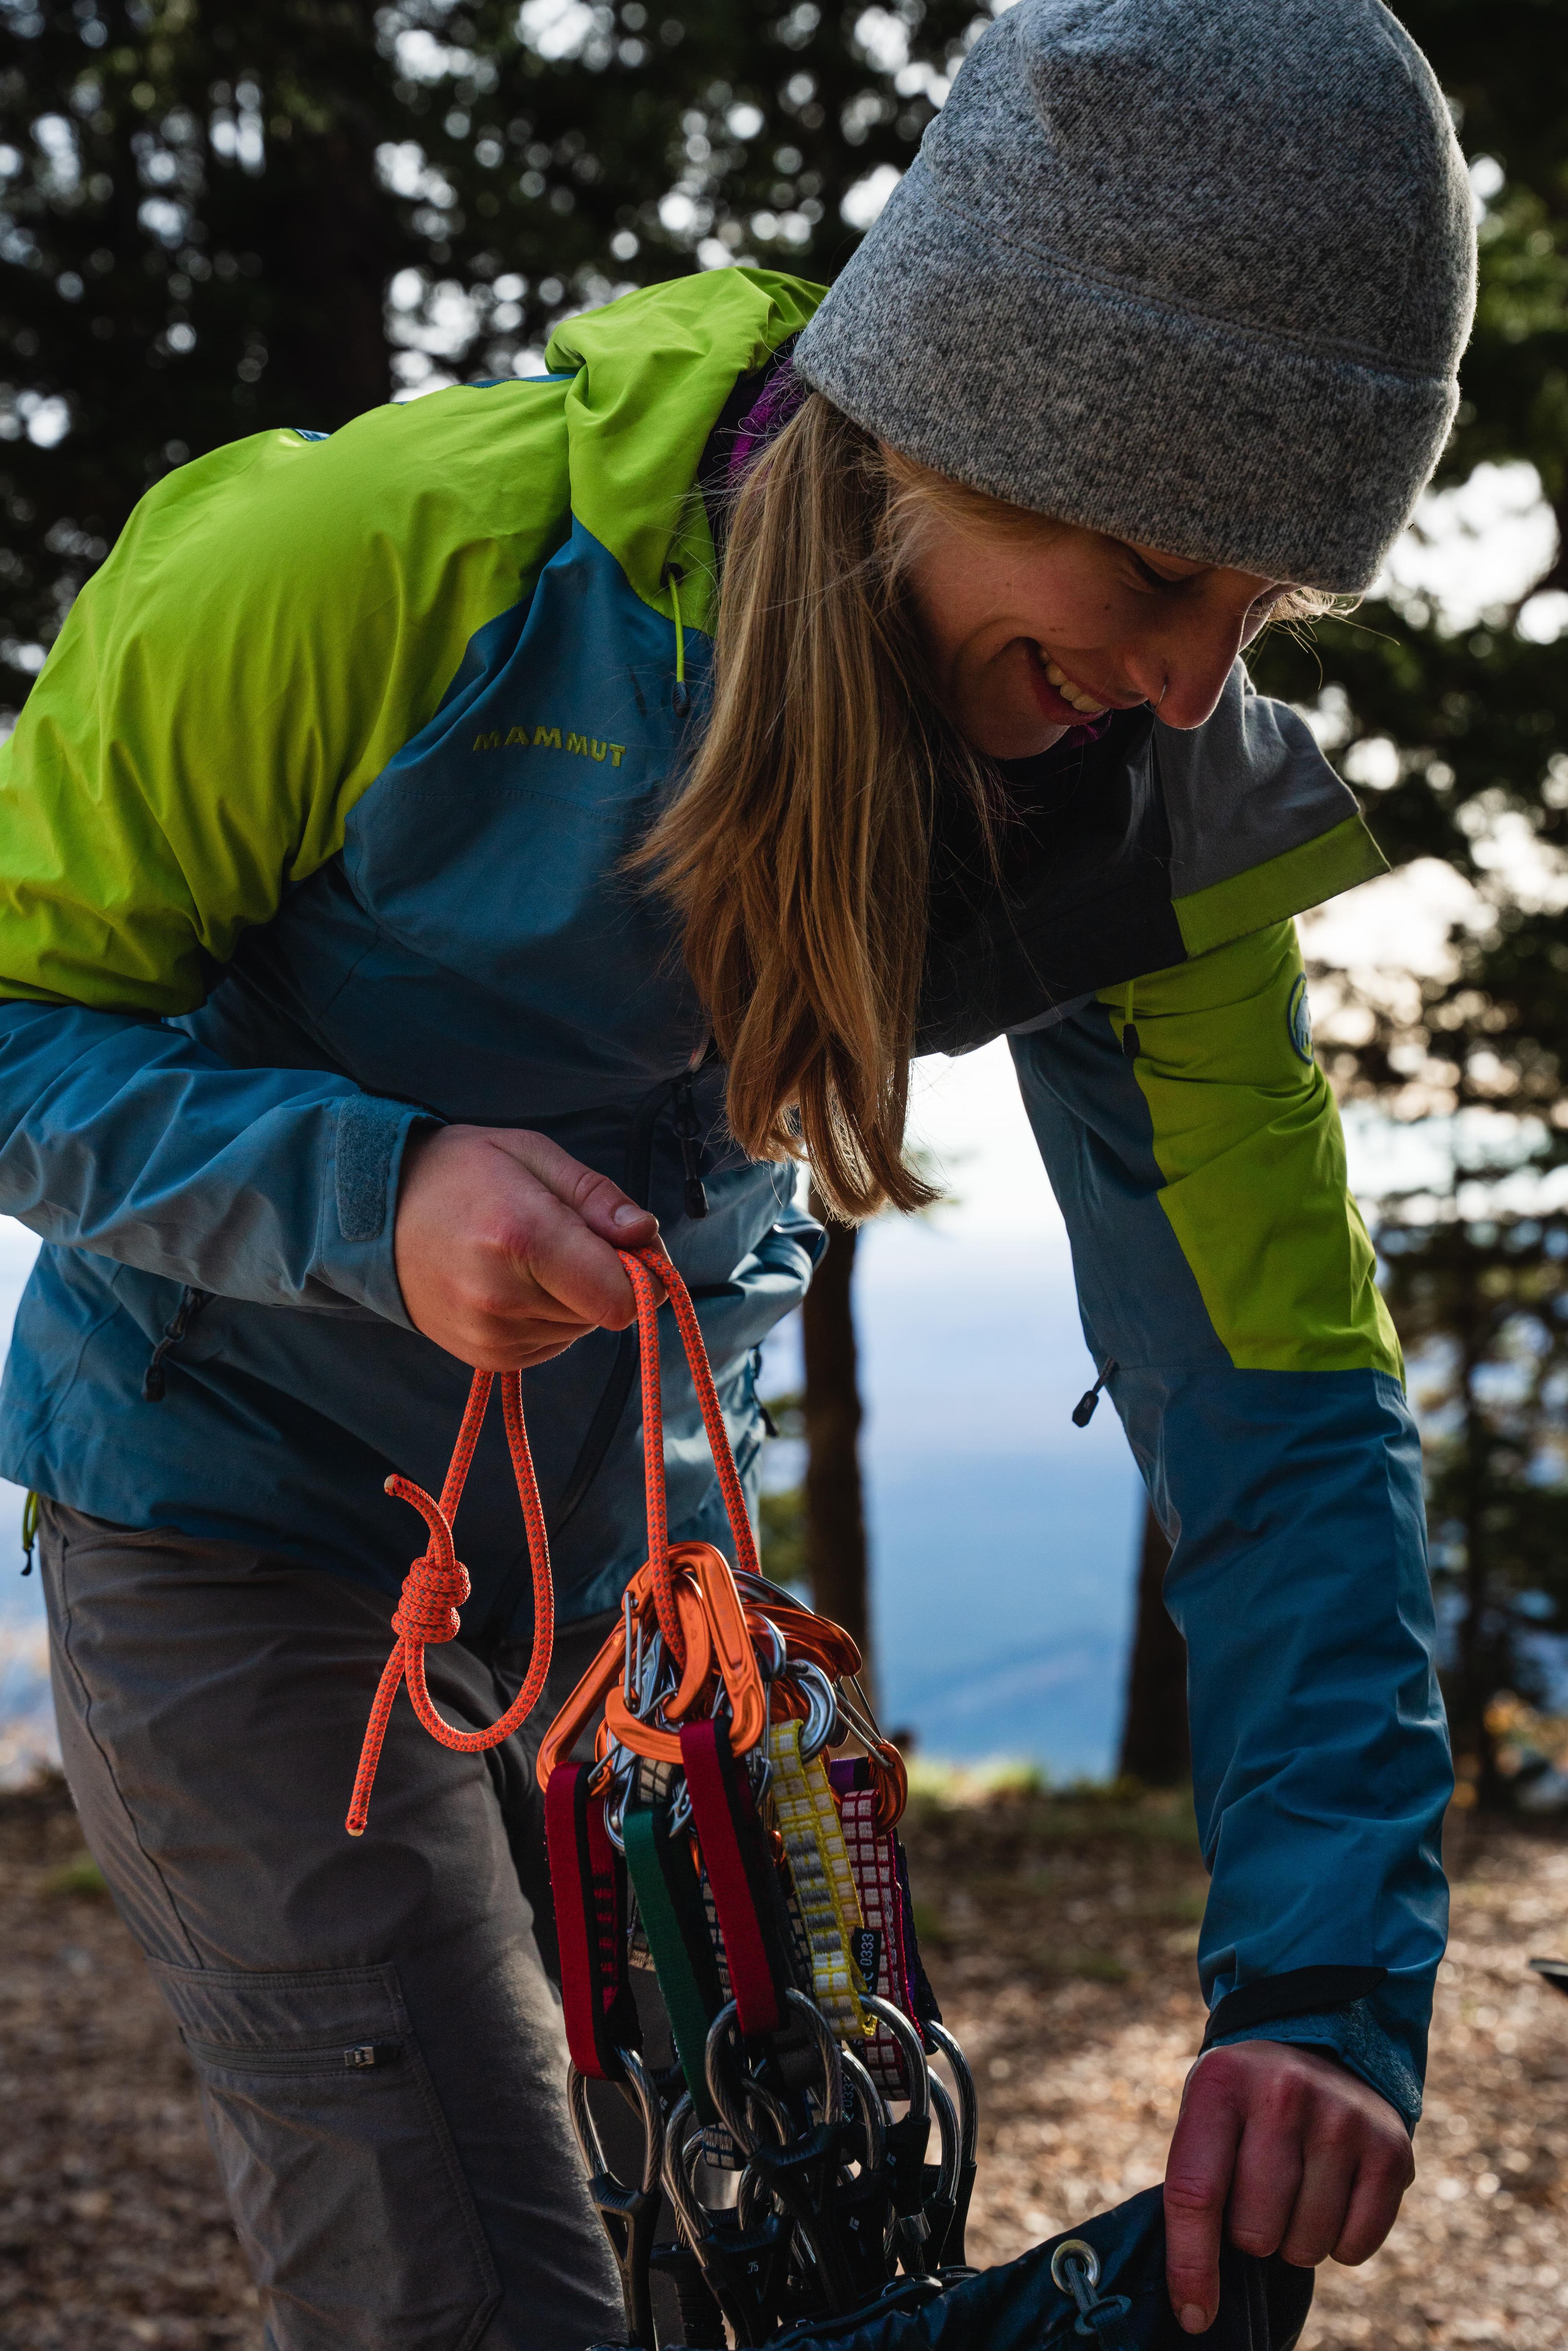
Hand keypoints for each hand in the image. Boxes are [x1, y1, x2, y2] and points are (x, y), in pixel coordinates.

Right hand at [394, 1125, 658, 1370]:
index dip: (641, 1273)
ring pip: (580, 1329)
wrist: (375, 1214)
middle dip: (604, 1276)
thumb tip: (645, 1237)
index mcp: (521, 1236)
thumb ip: (597, 1197)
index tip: (626, 1243)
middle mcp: (502, 1298)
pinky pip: (551, 1343)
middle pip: (605, 1312)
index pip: (620, 1297)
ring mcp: (490, 1336)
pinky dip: (549, 1316)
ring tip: (528, 1256)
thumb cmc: (462, 1173)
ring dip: (574, 1297)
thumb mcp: (533, 1156)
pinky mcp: (484, 1359)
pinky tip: (513, 1281)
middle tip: (565, 1235)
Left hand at [1163, 2040, 1413, 2333]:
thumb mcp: (1206, 2120)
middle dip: (1251, 2235)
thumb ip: (1194, 2195)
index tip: (1194, 2316)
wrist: (1320, 2053)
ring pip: (1306, 2245)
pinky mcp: (1390, 2147)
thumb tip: (1194, 2309)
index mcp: (1220, 2083)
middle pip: (1255, 2230)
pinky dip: (1340, 2243)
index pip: (1195, 2193)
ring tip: (1295, 2191)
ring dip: (1295, 2239)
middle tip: (1258, 2197)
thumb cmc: (1246, 2108)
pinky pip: (1355, 2247)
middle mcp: (1282, 2091)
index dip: (1191, 2266)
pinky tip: (1333, 2196)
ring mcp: (1342, 2116)